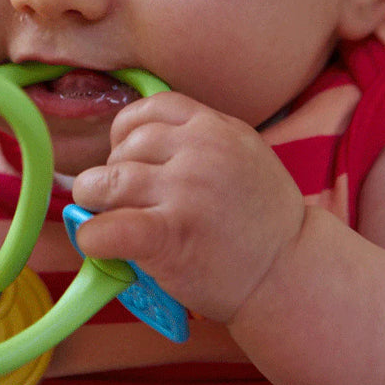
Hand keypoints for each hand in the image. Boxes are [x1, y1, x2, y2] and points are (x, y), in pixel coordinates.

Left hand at [72, 92, 305, 322]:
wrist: (292, 274)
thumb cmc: (262, 220)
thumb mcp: (242, 154)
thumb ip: (198, 140)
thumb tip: (132, 145)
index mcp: (216, 127)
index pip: (150, 109)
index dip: (126, 132)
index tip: (126, 156)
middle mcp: (200, 152)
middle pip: (125, 148)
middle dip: (113, 172)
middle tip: (121, 198)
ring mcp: (185, 192)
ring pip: (108, 182)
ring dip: (95, 200)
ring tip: (103, 216)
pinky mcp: (170, 236)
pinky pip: (109, 228)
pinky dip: (92, 236)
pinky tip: (97, 241)